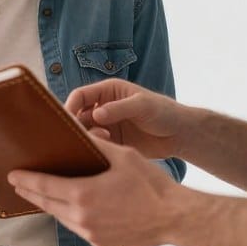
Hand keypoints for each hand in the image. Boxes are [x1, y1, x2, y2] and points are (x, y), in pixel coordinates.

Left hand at [8, 137, 183, 245]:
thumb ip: (96, 146)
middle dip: (31, 192)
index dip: (26, 179)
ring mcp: (90, 233)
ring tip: (40, 194)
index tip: (13, 174)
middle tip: (18, 183)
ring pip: (61, 217)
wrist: (174, 218)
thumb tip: (78, 132)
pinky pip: (77, 228)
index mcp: (83, 194)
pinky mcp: (100, 243)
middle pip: (47, 203)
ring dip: (49, 205)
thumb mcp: (123, 156)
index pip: (44, 185)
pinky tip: (69, 208)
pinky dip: (68, 216)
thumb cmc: (151, 185)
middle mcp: (82, 217)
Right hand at [65, 79, 189, 159]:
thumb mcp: (142, 105)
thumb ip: (119, 109)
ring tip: (102, 143)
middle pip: (79, 116)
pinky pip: (97, 146)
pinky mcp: (112, 143)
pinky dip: (95, 150)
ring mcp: (107, 126)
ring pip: (86, 133)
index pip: (80, 96)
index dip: (70, 106)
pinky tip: (103, 154)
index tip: (66, 122)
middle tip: (81, 138)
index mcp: (107, 91)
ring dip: (88, 139)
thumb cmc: (164, 112)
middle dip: (77, 126)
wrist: (180, 135)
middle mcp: (103, 107)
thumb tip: (96, 114)